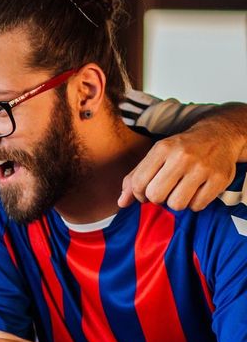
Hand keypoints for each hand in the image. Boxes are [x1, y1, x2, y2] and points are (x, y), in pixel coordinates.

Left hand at [118, 124, 239, 210]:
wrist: (219, 136)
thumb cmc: (181, 150)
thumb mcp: (156, 156)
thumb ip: (135, 178)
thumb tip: (121, 203)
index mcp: (162, 148)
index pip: (138, 183)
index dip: (138, 194)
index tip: (145, 192)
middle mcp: (182, 157)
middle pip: (156, 196)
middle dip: (157, 199)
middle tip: (164, 191)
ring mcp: (202, 168)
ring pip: (176, 204)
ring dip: (176, 202)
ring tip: (180, 190)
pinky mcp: (219, 179)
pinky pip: (197, 206)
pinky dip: (194, 203)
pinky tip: (196, 191)